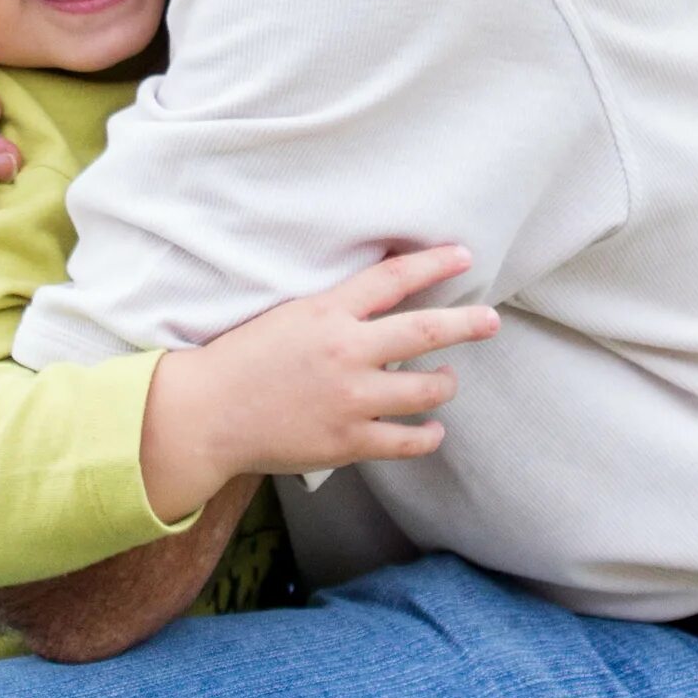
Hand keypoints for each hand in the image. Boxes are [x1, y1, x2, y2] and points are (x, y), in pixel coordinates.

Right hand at [139, 244, 497, 522]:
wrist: (206, 415)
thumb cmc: (240, 361)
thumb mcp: (287, 316)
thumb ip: (334, 310)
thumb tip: (379, 301)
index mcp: (328, 313)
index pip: (393, 279)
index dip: (434, 264)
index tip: (463, 255)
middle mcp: (346, 352)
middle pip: (425, 331)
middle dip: (466, 324)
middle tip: (490, 320)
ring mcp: (350, 399)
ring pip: (425, 390)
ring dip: (444, 383)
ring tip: (447, 380)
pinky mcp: (347, 441)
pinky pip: (406, 440)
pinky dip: (427, 435)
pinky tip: (433, 430)